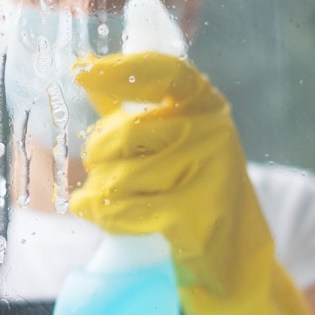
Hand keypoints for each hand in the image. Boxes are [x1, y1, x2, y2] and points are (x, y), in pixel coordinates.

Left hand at [69, 53, 314, 314]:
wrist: (233, 251)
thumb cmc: (189, 182)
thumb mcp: (167, 135)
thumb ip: (126, 103)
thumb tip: (82, 63)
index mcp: (205, 103)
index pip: (164, 73)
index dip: (121, 70)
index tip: (81, 71)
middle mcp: (213, 131)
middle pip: (126, 133)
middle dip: (97, 154)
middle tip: (96, 167)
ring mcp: (208, 173)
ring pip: (119, 176)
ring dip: (98, 190)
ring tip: (100, 195)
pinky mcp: (194, 216)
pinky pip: (124, 210)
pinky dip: (102, 214)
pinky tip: (98, 213)